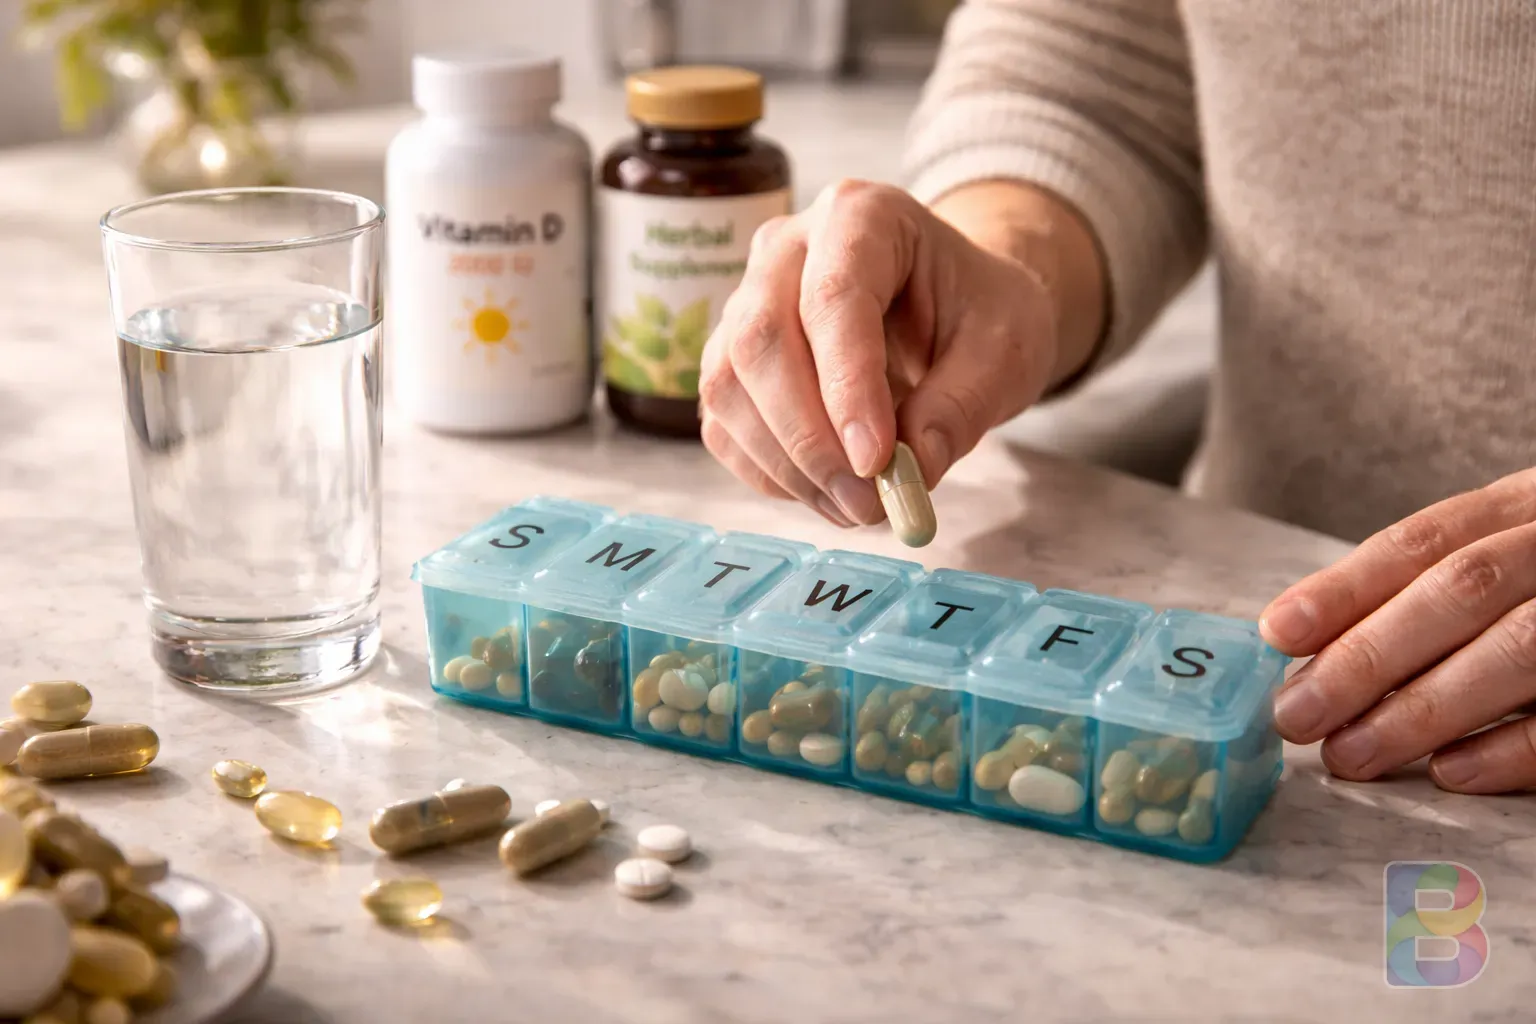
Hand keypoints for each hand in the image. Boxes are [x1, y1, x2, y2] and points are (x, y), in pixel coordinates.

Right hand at [698, 179, 1080, 526]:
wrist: (953, 307)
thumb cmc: (979, 311)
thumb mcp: (1006, 349)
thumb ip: (962, 405)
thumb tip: (910, 470)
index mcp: (862, 215)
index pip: (834, 297)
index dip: (847, 384)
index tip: (876, 460)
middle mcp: (786, 249)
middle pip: (760, 338)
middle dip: (809, 436)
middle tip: (868, 501)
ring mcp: (746, 302)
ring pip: (729, 386)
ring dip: (788, 463)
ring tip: (859, 506)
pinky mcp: (732, 361)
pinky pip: (724, 424)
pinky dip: (769, 472)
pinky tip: (826, 493)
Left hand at [1262, 468, 1535, 792]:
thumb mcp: (1511, 550)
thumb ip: (1425, 587)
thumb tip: (1303, 643)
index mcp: (1530, 503)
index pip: (1426, 539)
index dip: (1348, 586)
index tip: (1279, 632)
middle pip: (1462, 590)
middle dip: (1369, 656)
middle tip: (1296, 715)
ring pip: (1521, 648)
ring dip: (1425, 708)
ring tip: (1351, 754)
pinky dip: (1516, 746)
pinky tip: (1450, 773)